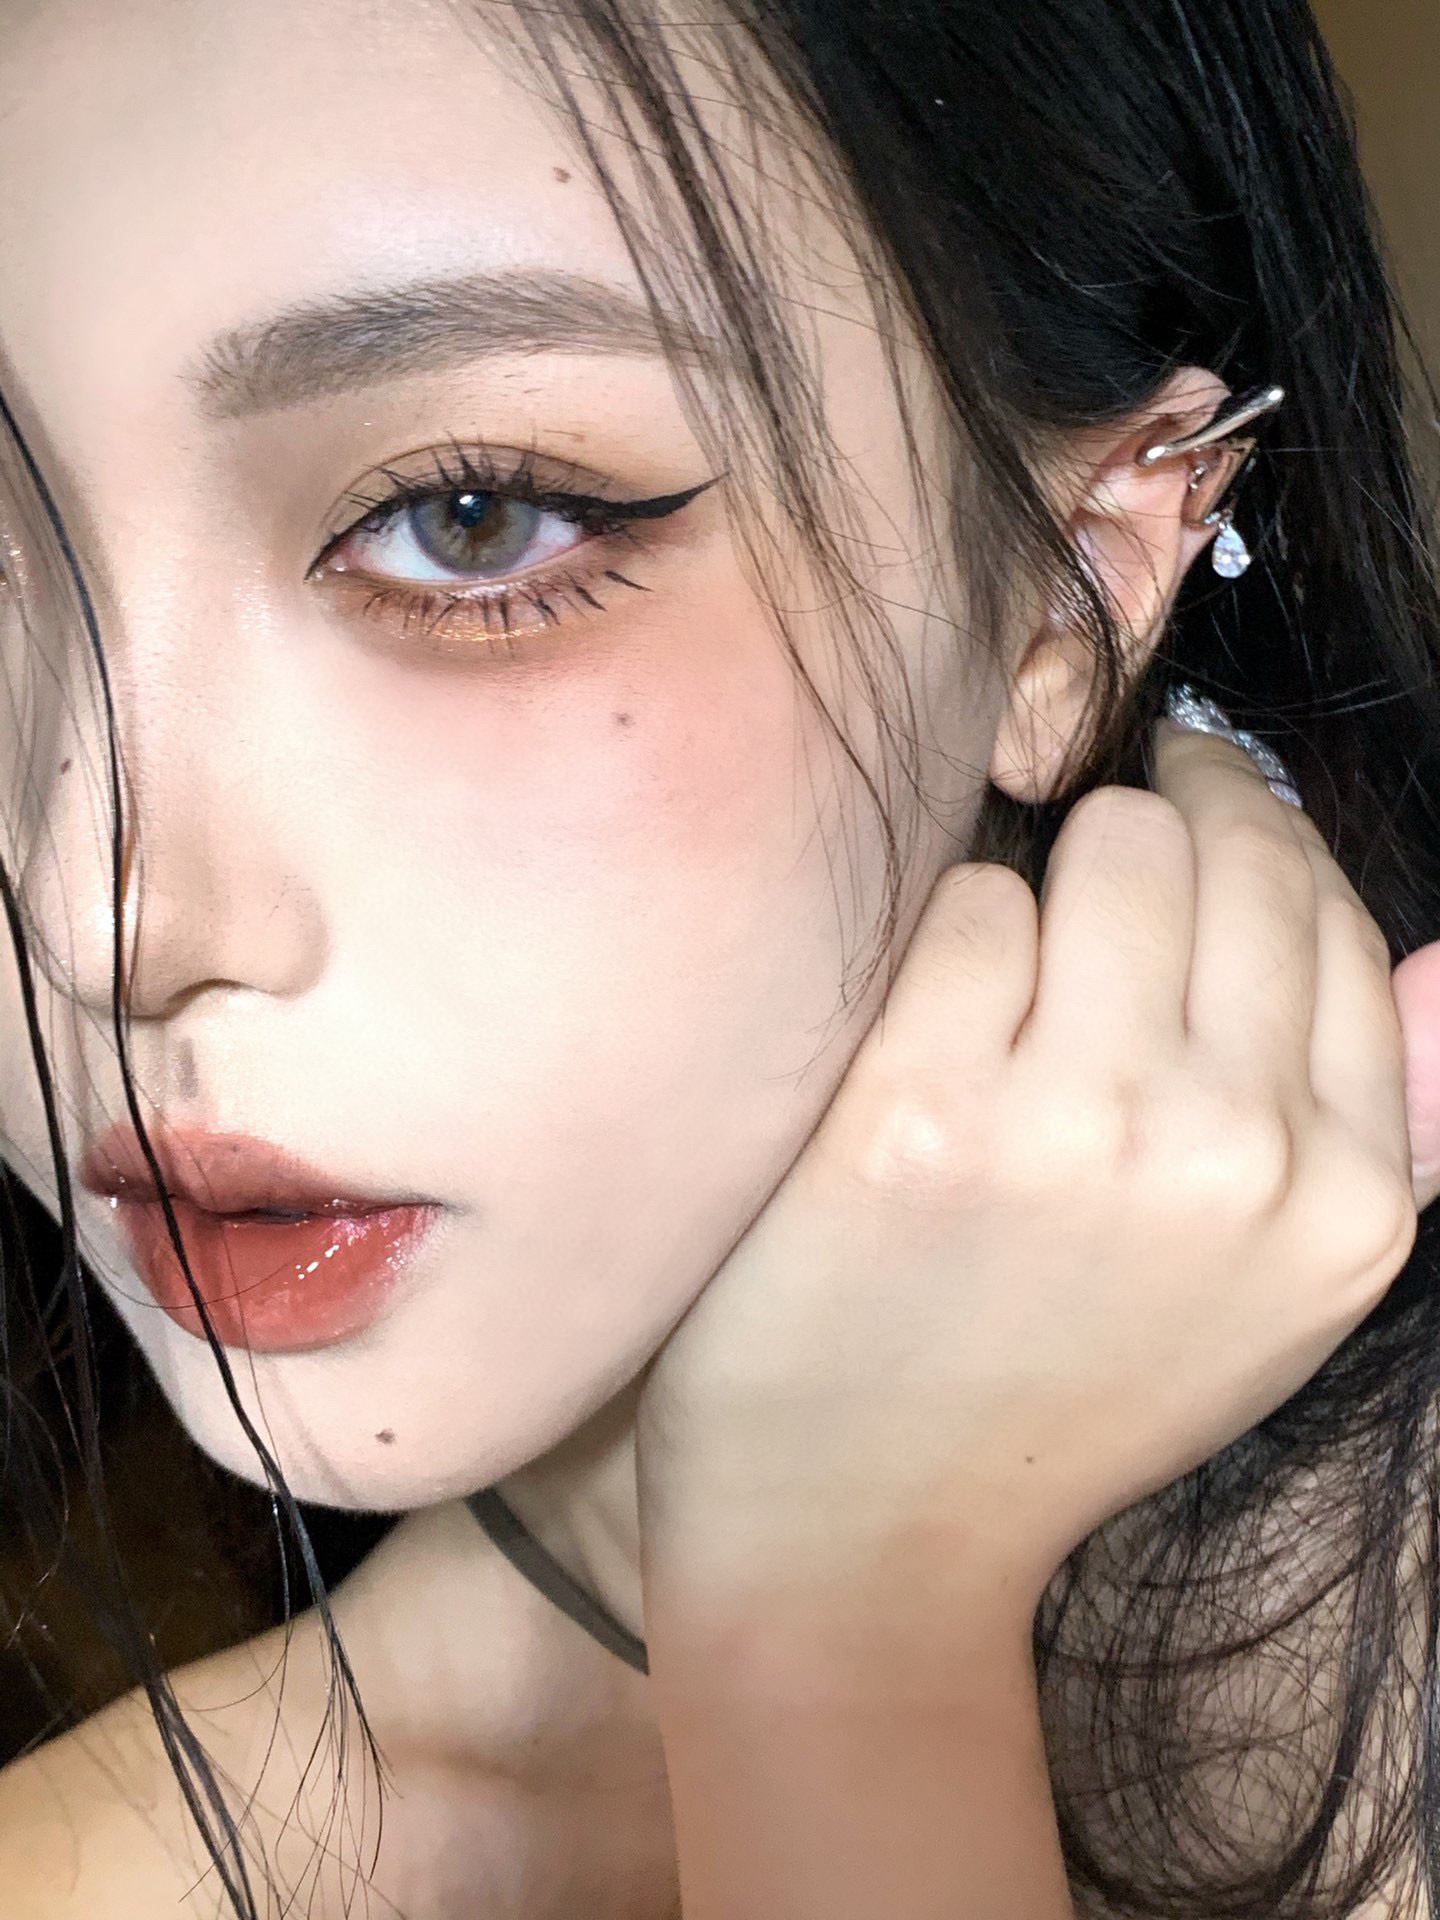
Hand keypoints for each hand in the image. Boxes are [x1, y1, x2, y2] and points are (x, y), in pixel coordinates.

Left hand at [636, 724, 1434, 1633]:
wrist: (867, 1534)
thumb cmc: (1063, 1389)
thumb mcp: (1272, 1297)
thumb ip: (1385, 1128)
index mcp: (1342, 1202)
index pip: (1334, 915)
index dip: (1257, 838)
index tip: (1198, 808)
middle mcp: (1231, 1156)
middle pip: (1228, 848)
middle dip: (1162, 828)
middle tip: (1101, 854)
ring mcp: (1075, 1128)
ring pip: (1109, 847)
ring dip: (1055, 885)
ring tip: (1013, 968)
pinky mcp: (917, 1111)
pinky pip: (968, 908)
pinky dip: (946, 946)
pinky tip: (918, 1029)